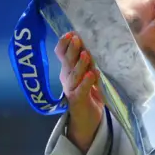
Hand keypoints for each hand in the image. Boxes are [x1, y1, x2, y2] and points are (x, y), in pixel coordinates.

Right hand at [55, 32, 103, 152]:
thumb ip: (88, 63)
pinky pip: (82, 90)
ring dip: (80, 64)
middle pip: (67, 62)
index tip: (70, 33)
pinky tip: (93, 74)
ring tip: (86, 55)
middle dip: (72, 50)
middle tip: (76, 38)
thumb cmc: (89, 94)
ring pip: (74, 75)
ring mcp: (71, 90)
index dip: (64, 44)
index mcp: (68, 71)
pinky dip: (87, 81)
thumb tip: (91, 44)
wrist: (88, 121)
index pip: (61, 55)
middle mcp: (66, 79)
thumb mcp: (88, 76)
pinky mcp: (78, 101)